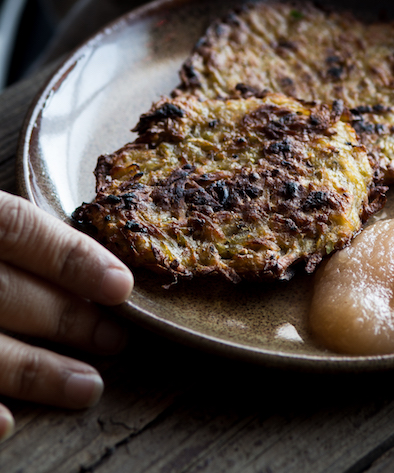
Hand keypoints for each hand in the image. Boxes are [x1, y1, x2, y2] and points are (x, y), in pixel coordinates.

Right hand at [0, 192, 132, 441]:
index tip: (120, 285)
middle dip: (65, 318)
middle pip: (3, 292)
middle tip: (116, 339)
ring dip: (33, 371)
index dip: (70, 257)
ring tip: (86, 386)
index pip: (14, 228)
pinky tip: (4, 426)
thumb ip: (3, 236)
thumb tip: (82, 268)